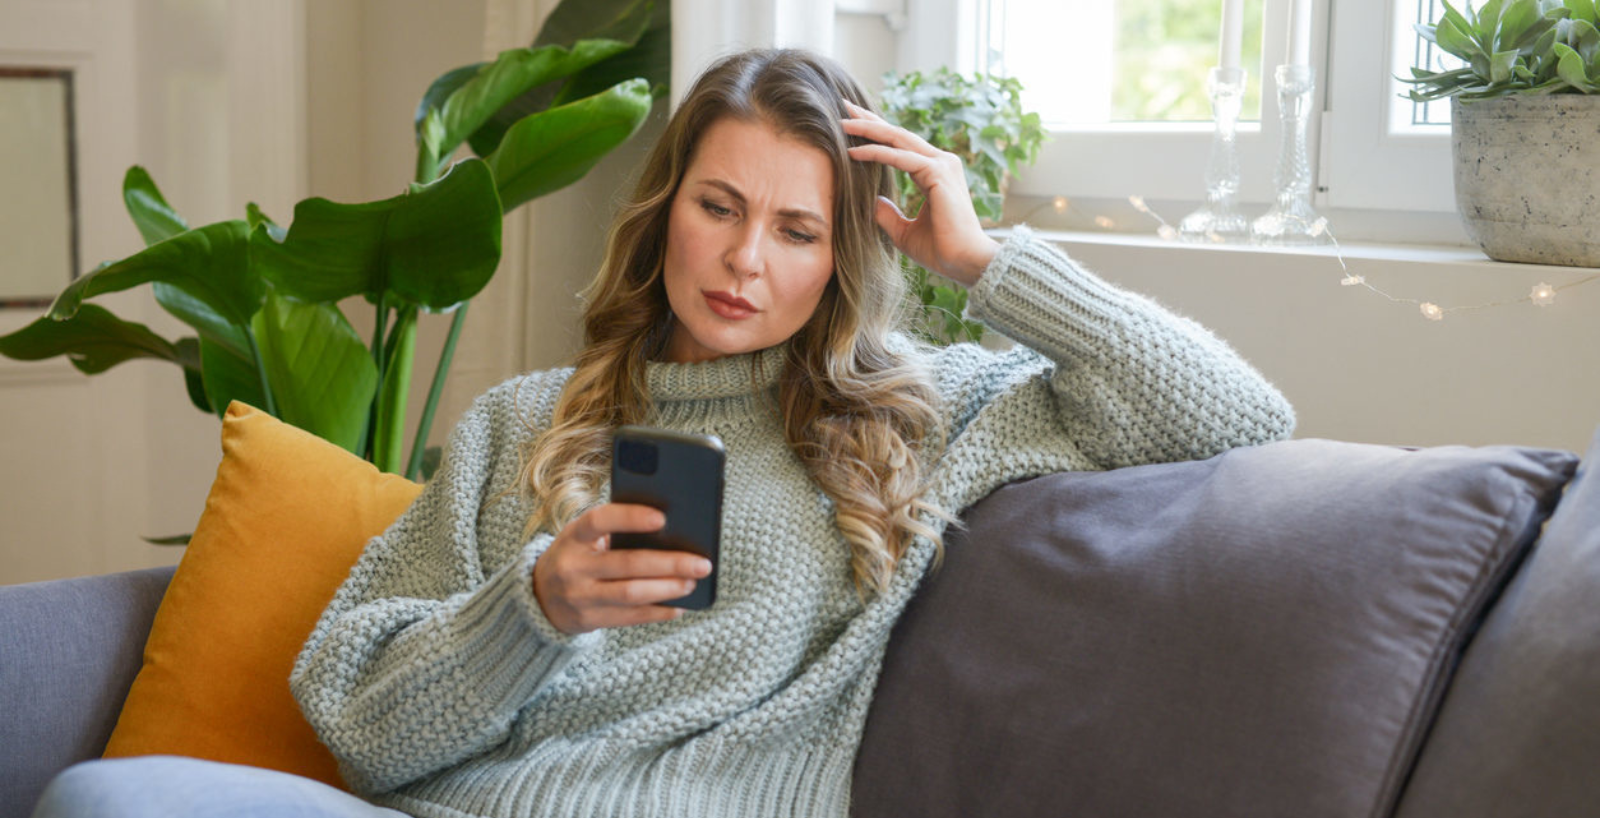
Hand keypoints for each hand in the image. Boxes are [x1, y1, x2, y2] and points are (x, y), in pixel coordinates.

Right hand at [532, 503, 712, 634]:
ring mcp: (579, 596)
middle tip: (702, 563)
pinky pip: (630, 618)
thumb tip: (670, 531)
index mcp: (573, 536)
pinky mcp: (588, 620)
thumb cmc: (576, 555)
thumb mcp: (583, 537)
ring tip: (692, 583)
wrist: (539, 596)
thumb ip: (614, 531)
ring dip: (667, 589)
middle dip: (669, 563)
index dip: (630, 518)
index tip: (663, 518)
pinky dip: (658, 612)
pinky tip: (680, 606)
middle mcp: (573, 566)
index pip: (599, 520)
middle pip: (627, 563)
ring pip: (631, 594)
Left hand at [841, 99, 999, 287]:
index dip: (876, 131)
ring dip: (869, 129)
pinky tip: (853, 152)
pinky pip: (900, 158)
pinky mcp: (938, 174)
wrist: (964, 263)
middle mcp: (941, 163)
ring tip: (842, 123)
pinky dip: (876, 153)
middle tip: (844, 106)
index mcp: (935, 172)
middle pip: (898, 134)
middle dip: (870, 120)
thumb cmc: (939, 250)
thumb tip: (870, 201)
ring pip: (898, 139)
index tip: (852, 122)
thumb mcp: (903, 230)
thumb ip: (887, 213)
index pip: (901, 145)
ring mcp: (942, 165)